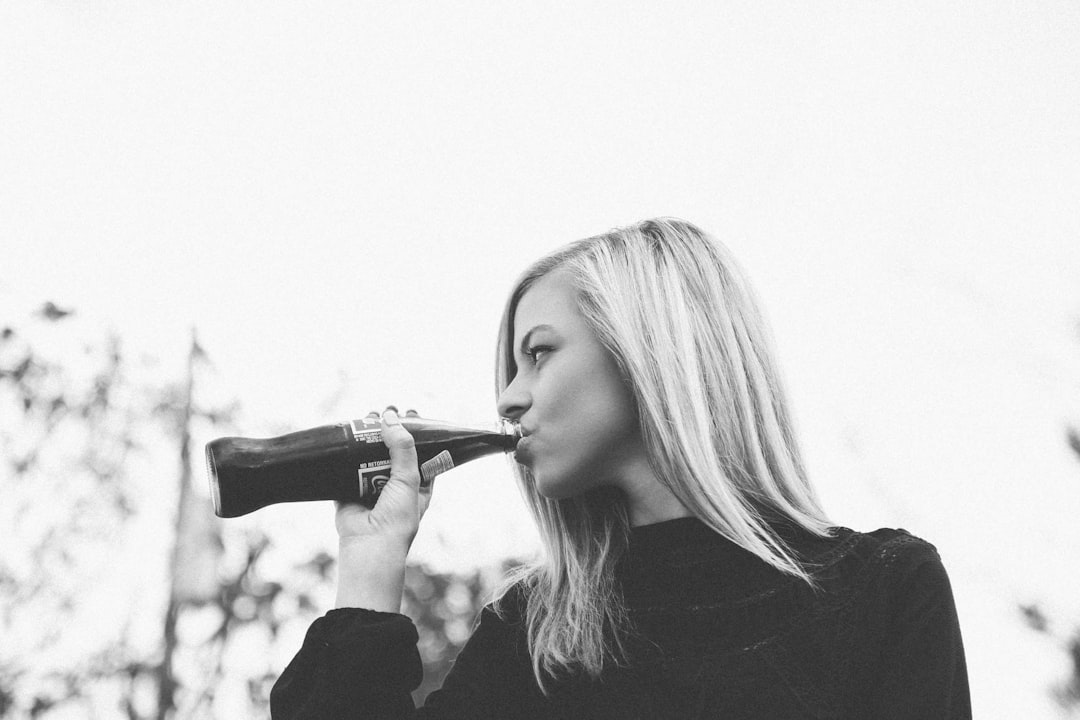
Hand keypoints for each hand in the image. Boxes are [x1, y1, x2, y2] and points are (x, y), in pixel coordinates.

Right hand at [335, 408, 432, 543]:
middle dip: (389, 432)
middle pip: (392, 452)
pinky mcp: (348, 491)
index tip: (411, 414)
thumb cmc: (397, 518)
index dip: (416, 434)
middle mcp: (395, 486)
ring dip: (366, 439)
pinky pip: (346, 468)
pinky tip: (345, 435)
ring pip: (368, 457)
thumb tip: (389, 417)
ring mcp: (371, 488)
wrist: (369, 545)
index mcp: (418, 486)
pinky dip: (345, 454)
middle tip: (385, 412)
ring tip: (365, 417)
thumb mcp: (409, 479)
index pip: (420, 453)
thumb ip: (402, 448)